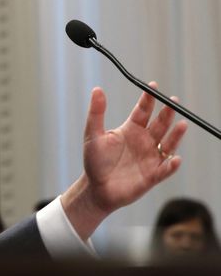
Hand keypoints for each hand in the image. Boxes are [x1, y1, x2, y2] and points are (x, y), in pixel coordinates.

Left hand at [61, 85, 187, 239]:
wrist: (96, 188)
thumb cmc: (94, 161)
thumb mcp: (93, 135)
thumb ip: (96, 113)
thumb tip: (97, 89)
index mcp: (130, 130)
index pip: (142, 111)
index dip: (148, 99)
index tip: (152, 86)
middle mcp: (143, 141)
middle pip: (159, 124)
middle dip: (167, 113)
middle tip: (173, 101)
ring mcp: (150, 157)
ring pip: (168, 144)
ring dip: (175, 135)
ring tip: (182, 124)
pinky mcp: (152, 175)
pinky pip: (165, 169)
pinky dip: (171, 164)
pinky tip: (175, 158)